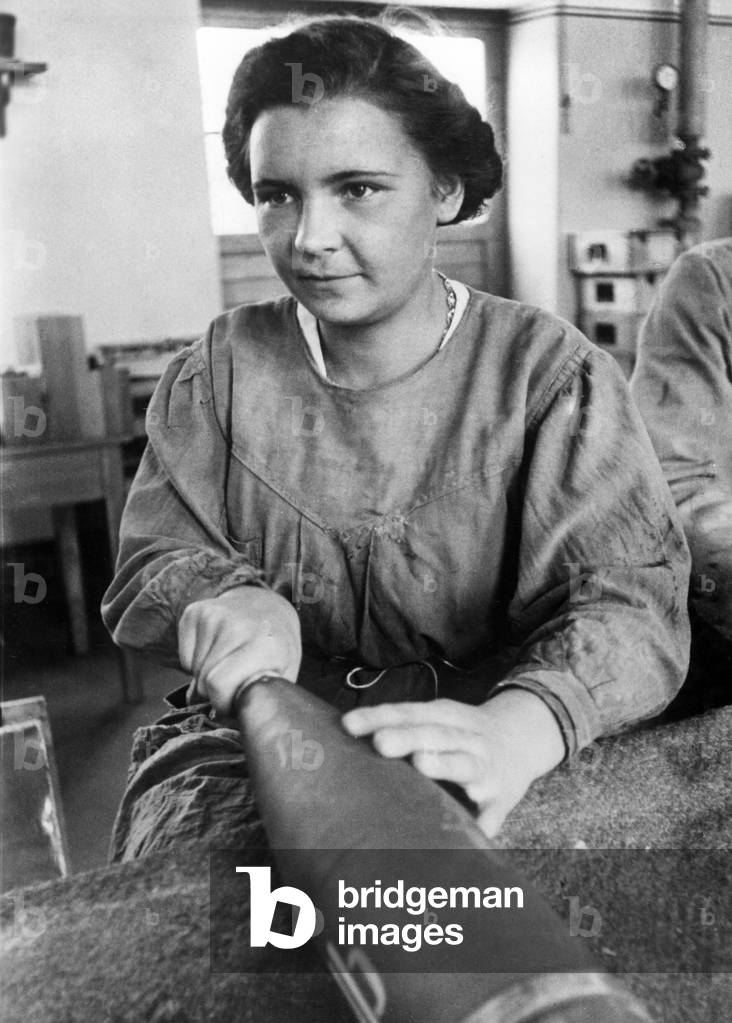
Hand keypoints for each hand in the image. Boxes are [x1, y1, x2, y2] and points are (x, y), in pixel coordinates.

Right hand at [178, 586, 300, 715]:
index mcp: (265, 645)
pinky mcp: (193, 612)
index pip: (219, 685)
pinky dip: (195, 662)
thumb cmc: (275, 648)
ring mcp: (213, 615)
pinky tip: (216, 649)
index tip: (236, 699)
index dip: (223, 702)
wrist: (265, 607)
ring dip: (206, 675)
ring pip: (193, 671)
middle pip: (204, 682)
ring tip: (228, 661)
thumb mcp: (282, 676)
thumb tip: (215, 718)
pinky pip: (184, 658)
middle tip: (234, 679)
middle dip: (215, 691)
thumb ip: (254, 701)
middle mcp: (237, 626)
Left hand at [341, 689, 565, 836]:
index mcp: (448, 715)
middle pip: (437, 734)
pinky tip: (464, 834)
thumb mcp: (440, 718)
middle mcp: (469, 737)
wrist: (525, 740)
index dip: (379, 716)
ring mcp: (487, 768)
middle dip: (408, 737)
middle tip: (380, 743)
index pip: (410, 712)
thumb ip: (404, 726)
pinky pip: (490, 814)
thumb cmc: (464, 734)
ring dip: (444, 764)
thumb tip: (348, 734)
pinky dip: (480, 823)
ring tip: (421, 764)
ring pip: (465, 764)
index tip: (348, 724)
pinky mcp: (502, 800)